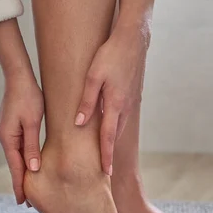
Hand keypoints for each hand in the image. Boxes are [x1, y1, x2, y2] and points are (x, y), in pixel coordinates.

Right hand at [0, 74, 43, 203]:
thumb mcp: (33, 122)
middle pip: (14, 165)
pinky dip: (23, 159)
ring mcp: (6, 132)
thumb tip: (33, 168)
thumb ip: (32, 146)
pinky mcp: (11, 127)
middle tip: (26, 203)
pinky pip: (17, 148)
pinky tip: (28, 165)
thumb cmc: (29, 97)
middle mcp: (4, 137)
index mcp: (8, 138)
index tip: (22, 203)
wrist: (19, 77)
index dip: (19, 185)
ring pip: (16, 157)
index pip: (15, 168)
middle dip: (20, 183)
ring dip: (22, 172)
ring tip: (28, 187)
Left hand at [75, 24, 149, 174]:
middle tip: (103, 171)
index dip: (106, 156)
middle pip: (115, 136)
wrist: (133, 39)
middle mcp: (124, 106)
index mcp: (115, 104)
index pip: (108, 137)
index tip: (105, 173)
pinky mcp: (130, 94)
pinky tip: (108, 128)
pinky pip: (121, 116)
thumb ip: (86, 101)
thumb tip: (78, 122)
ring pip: (118, 126)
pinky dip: (115, 127)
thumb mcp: (93, 76)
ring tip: (104, 154)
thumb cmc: (110, 55)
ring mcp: (129, 101)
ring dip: (111, 140)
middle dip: (109, 153)